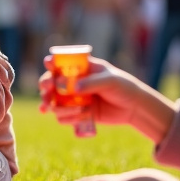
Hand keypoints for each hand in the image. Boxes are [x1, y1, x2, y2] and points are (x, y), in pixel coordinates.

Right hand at [39, 56, 174, 141]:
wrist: (134, 108)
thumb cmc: (123, 87)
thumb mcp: (110, 81)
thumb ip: (92, 83)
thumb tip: (73, 89)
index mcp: (81, 69)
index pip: (61, 63)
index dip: (51, 63)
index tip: (48, 64)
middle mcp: (73, 82)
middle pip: (51, 82)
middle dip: (45, 86)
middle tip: (47, 90)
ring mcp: (74, 98)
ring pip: (53, 102)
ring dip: (54, 106)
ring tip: (63, 109)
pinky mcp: (78, 113)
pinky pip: (64, 117)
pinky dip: (67, 118)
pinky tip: (77, 118)